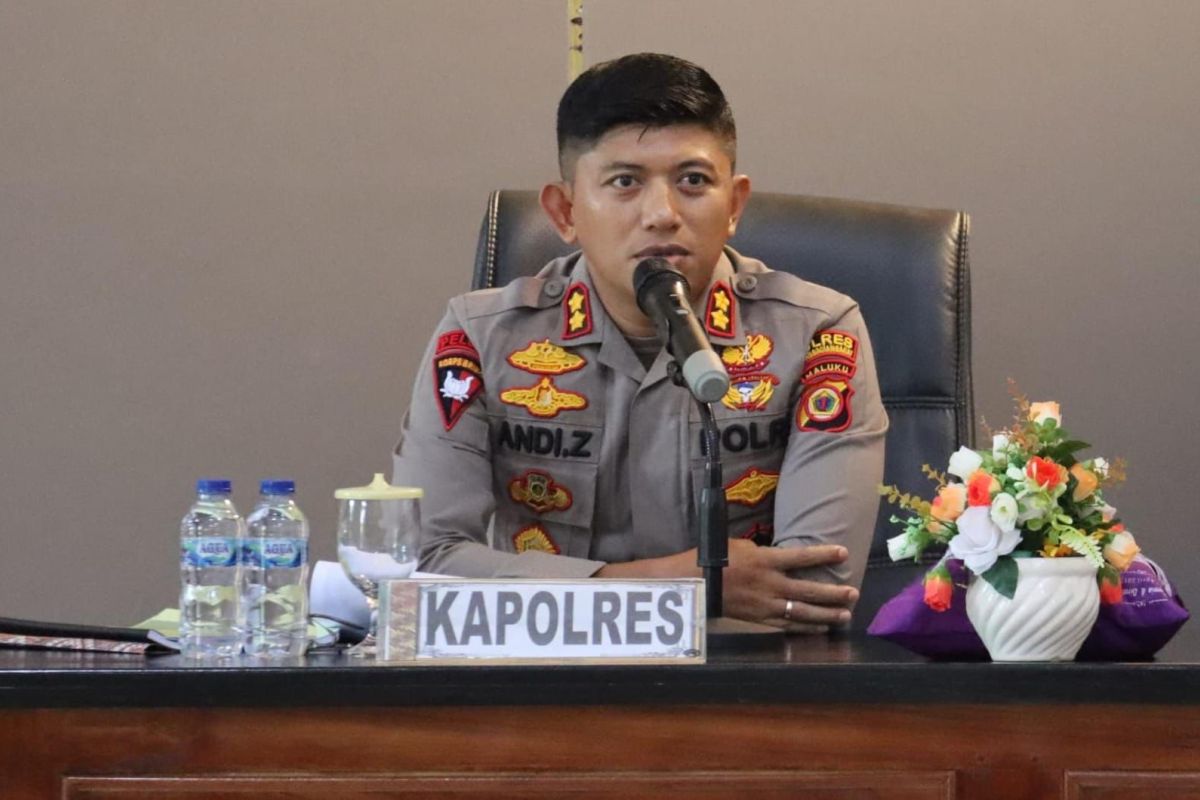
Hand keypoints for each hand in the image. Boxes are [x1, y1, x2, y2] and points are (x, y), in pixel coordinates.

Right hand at [720, 539, 858, 633]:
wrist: (698, 584)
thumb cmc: (718, 559)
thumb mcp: (743, 546)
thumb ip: (766, 552)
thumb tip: (784, 557)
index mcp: (766, 561)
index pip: (801, 557)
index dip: (824, 555)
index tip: (844, 553)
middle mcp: (771, 585)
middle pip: (808, 590)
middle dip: (833, 593)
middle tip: (853, 594)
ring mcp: (766, 605)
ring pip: (802, 612)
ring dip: (826, 615)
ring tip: (846, 615)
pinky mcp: (761, 619)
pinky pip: (788, 625)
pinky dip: (807, 627)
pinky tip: (822, 628)